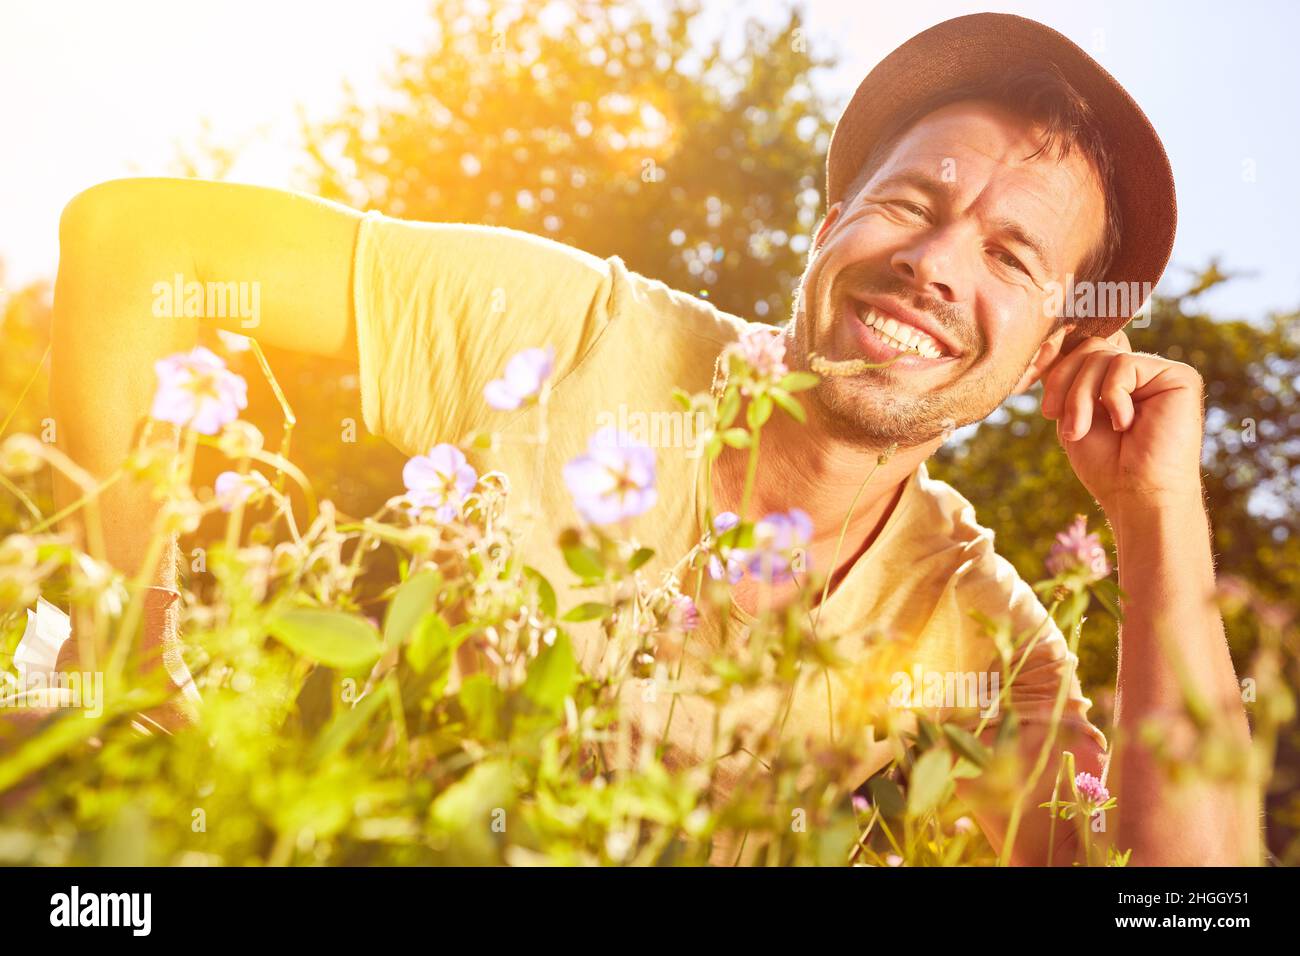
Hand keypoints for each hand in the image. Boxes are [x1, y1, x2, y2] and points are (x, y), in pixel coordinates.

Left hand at [1040, 330, 1206, 514]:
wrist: (1137, 495)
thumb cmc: (1106, 465)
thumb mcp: (1072, 414)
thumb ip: (1068, 378)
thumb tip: (1049, 343)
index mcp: (1117, 381)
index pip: (1082, 351)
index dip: (1056, 369)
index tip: (1045, 407)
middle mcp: (1141, 372)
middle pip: (1089, 348)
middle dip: (1065, 384)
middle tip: (1063, 423)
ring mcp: (1160, 372)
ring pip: (1102, 355)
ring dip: (1081, 396)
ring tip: (1081, 430)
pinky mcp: (1179, 376)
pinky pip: (1125, 364)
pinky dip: (1112, 396)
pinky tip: (1124, 424)